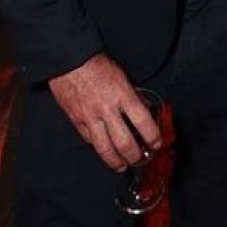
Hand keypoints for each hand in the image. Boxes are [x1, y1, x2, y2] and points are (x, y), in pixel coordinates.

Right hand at [48, 53, 162, 170]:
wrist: (69, 61)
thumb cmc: (96, 64)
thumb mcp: (122, 75)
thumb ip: (134, 94)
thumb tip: (146, 108)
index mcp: (122, 94)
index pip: (143, 121)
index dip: (152, 136)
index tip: (157, 142)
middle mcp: (107, 109)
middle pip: (125, 142)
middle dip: (135, 155)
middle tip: (140, 158)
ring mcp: (90, 117)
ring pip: (105, 148)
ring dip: (116, 161)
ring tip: (122, 165)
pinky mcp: (77, 121)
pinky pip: (90, 140)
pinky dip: (99, 148)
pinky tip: (105, 150)